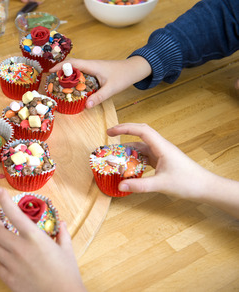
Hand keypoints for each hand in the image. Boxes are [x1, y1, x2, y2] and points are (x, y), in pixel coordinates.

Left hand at [0, 188, 86, 291]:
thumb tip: (62, 223)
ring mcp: (13, 265)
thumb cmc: (67, 274)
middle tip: (0, 223)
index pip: (14, 213)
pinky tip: (11, 263)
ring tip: (6, 243)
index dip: (4, 200)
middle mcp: (20, 249)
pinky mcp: (10, 279)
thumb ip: (62, 234)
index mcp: (34, 238)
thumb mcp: (67, 250)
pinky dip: (2, 262)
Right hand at [50, 56, 151, 108]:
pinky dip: (74, 77)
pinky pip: (81, 72)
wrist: (134, 69)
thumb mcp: (111, 89)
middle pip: (71, 64)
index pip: (72, 63)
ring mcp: (92, 67)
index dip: (60, 66)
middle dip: (60, 70)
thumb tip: (86, 106)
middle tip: (51, 81)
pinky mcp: (94, 70)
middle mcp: (90, 64)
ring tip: (58, 84)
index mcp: (92, 66)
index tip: (50, 72)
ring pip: (76, 68)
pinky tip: (73, 86)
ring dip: (67, 74)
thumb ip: (98, 97)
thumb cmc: (123, 76)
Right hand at [107, 123, 238, 217]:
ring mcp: (162, 154)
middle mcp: (161, 147)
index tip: (110, 131)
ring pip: (142, 147)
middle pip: (140, 135)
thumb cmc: (189, 183)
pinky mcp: (163, 161)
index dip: (125, 128)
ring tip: (116, 156)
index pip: (141, 130)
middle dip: (124, 134)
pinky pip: (146, 156)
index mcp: (162, 147)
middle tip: (110, 137)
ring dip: (129, 150)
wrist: (206, 188)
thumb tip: (120, 185)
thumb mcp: (161, 184)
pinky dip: (136, 159)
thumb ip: (139, 185)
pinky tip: (130, 167)